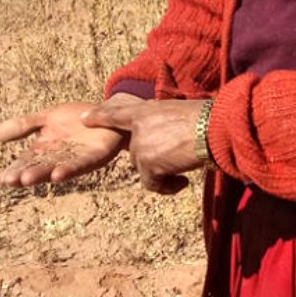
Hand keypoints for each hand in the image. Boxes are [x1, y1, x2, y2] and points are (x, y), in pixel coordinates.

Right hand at [0, 96, 141, 186]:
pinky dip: (68, 170)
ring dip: (42, 174)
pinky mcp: (94, 156)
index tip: (0, 180)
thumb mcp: (46, 118)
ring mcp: (76, 159)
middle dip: (24, 174)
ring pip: (56, 168)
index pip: (26, 162)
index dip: (14, 170)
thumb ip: (24, 126)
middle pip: (38, 168)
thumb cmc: (76, 118)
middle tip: (10, 181)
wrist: (106, 114)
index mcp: (46, 150)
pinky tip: (57, 175)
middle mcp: (59, 157)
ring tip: (27, 179)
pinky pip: (80, 164)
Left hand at [82, 99, 208, 194]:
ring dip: (164, 173)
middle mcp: (139, 127)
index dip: (100, 116)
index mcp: (146, 110)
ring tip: (184, 168)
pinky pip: (153, 184)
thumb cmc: (205, 120)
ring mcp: (141, 145)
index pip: (117, 113)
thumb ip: (163, 124)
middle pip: (137, 152)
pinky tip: (182, 181)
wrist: (211, 129)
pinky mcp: (148, 164)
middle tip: (177, 158)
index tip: (84, 119)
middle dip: (155, 159)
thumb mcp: (178, 114)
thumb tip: (165, 141)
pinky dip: (168, 187)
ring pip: (145, 169)